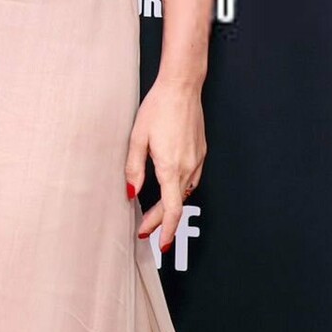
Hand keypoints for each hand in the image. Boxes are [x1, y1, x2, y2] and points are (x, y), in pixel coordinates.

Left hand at [125, 79, 204, 250]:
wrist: (182, 86)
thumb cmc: (158, 107)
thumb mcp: (137, 137)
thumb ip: (134, 168)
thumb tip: (131, 192)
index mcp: (170, 166)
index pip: (171, 210)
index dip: (165, 230)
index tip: (160, 244)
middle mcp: (188, 166)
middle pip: (177, 204)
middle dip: (161, 220)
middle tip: (145, 228)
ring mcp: (197, 160)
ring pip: (185, 192)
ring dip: (170, 205)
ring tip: (154, 212)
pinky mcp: (201, 152)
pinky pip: (191, 179)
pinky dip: (179, 189)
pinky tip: (169, 187)